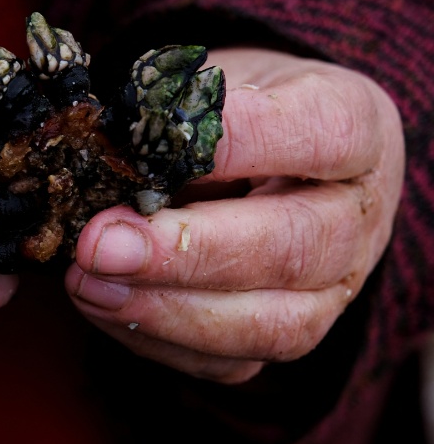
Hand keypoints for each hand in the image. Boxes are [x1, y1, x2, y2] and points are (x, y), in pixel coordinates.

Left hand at [66, 48, 403, 382]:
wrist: (276, 161)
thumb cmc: (240, 113)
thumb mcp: (220, 82)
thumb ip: (182, 114)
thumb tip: (112, 155)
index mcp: (355, 129)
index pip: (323, 133)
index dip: (243, 142)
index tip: (161, 144)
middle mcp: (355, 218)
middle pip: (294, 247)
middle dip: (186, 252)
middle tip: (101, 244)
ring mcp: (330, 289)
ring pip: (271, 324)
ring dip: (167, 310)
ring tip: (88, 282)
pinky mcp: (287, 333)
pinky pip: (230, 361)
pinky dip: (158, 339)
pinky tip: (105, 305)